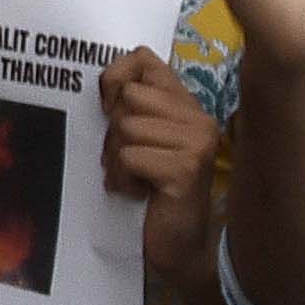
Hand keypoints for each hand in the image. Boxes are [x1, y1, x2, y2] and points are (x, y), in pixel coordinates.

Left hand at [96, 45, 218, 207]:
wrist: (180, 247)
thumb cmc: (153, 192)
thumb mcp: (143, 140)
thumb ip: (134, 108)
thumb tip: (106, 84)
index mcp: (187, 105)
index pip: (143, 58)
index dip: (115, 78)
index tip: (111, 109)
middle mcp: (198, 117)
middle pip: (129, 96)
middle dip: (114, 131)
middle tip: (128, 158)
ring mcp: (196, 142)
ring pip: (126, 127)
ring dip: (117, 158)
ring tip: (134, 178)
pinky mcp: (185, 169)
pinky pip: (130, 157)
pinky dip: (122, 178)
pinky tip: (137, 192)